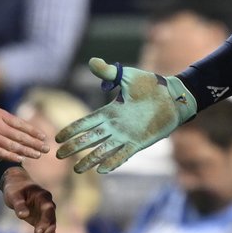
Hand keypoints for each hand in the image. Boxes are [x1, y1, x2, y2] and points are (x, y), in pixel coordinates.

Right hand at [0, 76, 48, 162]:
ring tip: (38, 155)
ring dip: (27, 151)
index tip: (43, 136)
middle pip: (20, 136)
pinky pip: (0, 153)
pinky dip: (11, 156)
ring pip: (13, 145)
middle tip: (47, 149)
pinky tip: (21, 159)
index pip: (19, 123)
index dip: (32, 131)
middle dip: (35, 143)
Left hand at [0, 167, 56, 232]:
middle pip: (52, 223)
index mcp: (43, 197)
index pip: (48, 210)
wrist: (17, 184)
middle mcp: (48, 206)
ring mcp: (46, 214)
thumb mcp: (14, 195)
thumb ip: (19, 205)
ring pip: (50, 230)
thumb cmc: (15, 188)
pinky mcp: (41, 220)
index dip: (45, 222)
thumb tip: (23, 216)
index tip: (37, 232)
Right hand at [55, 58, 196, 173]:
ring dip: (90, 159)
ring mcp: (126, 136)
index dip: (72, 130)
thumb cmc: (151, 86)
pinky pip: (123, 155)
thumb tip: (92, 62)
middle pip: (90, 138)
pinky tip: (102, 170)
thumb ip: (109, 73)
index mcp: (110, 111)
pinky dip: (112, 162)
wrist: (173, 97)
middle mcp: (115, 126)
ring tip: (77, 169)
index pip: (86, 122)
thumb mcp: (128, 77)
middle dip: (75, 147)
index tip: (58, 138)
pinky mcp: (139, 143)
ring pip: (103, 150)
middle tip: (59, 155)